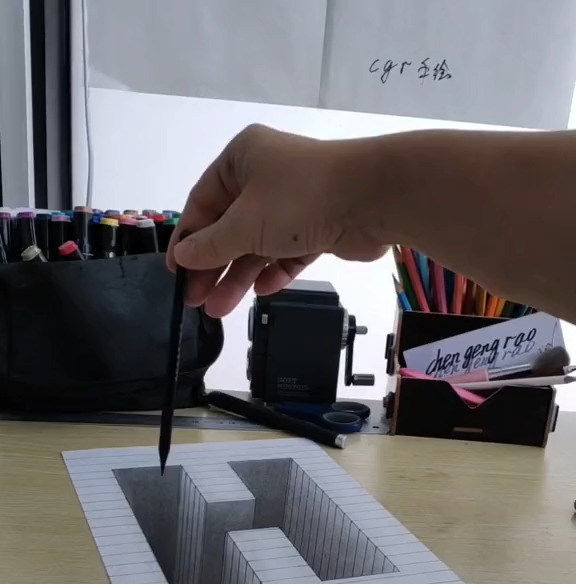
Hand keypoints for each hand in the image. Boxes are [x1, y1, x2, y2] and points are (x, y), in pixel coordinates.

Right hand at [167, 124, 388, 316]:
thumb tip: (182, 257)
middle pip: (229, 227)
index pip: (202, 203)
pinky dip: (275, 270)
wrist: (371, 198)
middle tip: (195, 301)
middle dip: (213, 266)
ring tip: (220, 310)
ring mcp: (293, 202)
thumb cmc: (298, 199)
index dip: (187, 240)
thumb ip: (211, 245)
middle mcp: (265, 176)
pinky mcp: (317, 225)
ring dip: (240, 276)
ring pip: (257, 243)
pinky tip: (263, 291)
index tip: (175, 273)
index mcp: (240, 160)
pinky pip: (287, 252)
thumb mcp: (244, 224)